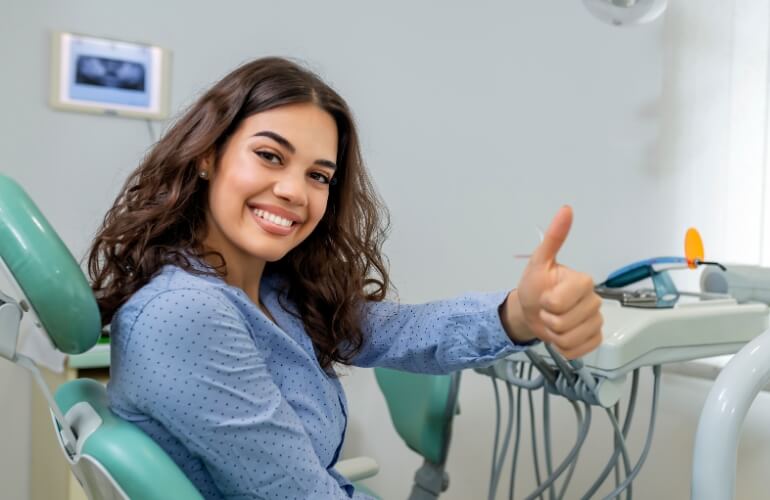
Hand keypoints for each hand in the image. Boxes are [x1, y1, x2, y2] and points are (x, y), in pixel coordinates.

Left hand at [500, 206, 602, 358]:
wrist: (530, 310)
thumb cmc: (535, 285)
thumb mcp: (539, 262)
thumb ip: (553, 238)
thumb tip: (566, 209)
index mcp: (583, 281)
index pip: (560, 302)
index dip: (547, 303)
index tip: (544, 296)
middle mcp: (594, 300)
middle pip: (564, 323)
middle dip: (547, 320)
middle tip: (545, 310)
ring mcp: (596, 321)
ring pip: (570, 339)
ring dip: (553, 334)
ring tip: (551, 322)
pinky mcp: (595, 338)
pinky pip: (578, 351)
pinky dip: (563, 347)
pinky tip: (560, 336)